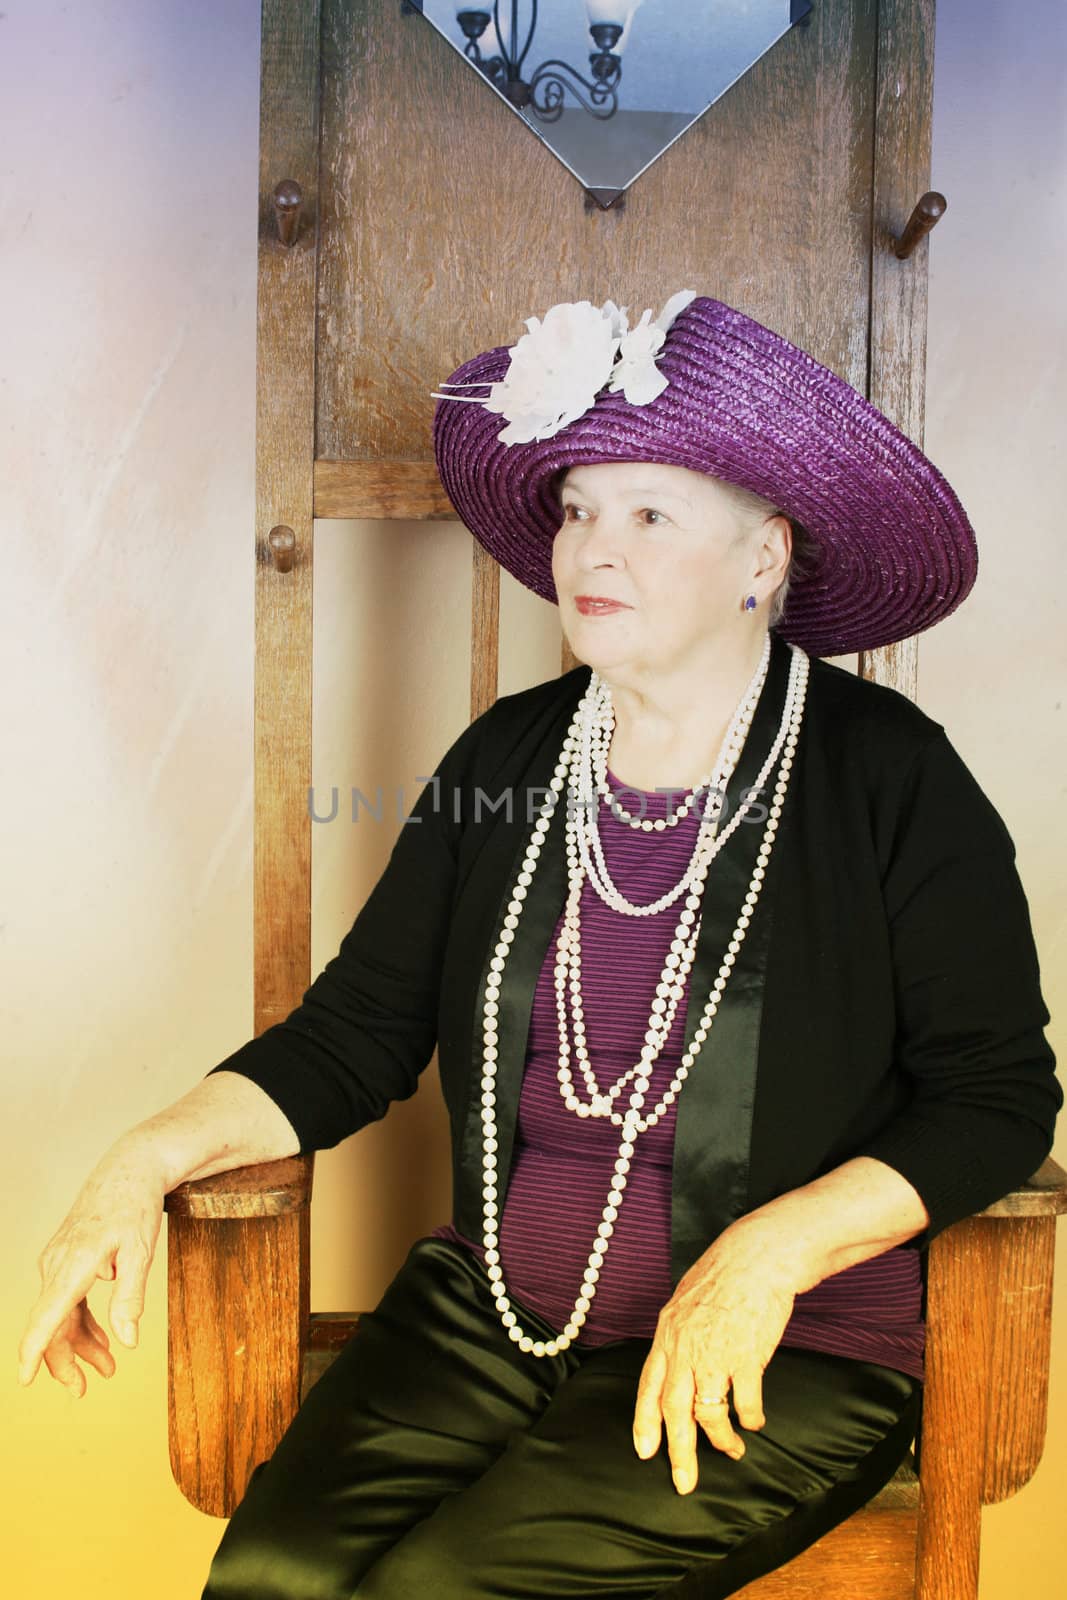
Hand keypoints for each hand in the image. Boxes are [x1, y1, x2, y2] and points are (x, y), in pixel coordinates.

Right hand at [17, 1140, 166, 1394]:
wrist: (131, 1167)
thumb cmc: (136, 1206)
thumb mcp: (141, 1251)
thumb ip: (130, 1298)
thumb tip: (126, 1340)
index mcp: (73, 1265)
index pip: (46, 1317)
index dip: (33, 1352)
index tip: (25, 1380)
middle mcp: (57, 1264)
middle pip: (51, 1324)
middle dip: (65, 1361)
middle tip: (86, 1390)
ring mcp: (59, 1260)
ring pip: (60, 1313)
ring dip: (80, 1343)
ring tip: (107, 1368)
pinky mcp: (67, 1257)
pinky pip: (68, 1297)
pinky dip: (83, 1320)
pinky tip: (102, 1339)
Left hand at [631, 1223, 800, 1493]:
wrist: (757, 1257)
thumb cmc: (725, 1274)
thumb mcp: (686, 1300)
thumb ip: (680, 1334)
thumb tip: (678, 1363)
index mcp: (668, 1334)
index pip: (648, 1385)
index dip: (645, 1421)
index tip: (644, 1451)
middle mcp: (686, 1348)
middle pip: (675, 1410)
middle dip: (678, 1451)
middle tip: (684, 1482)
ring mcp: (716, 1355)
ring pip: (709, 1413)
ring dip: (721, 1439)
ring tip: (732, 1450)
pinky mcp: (747, 1358)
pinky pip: (746, 1403)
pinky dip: (750, 1418)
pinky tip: (756, 1421)